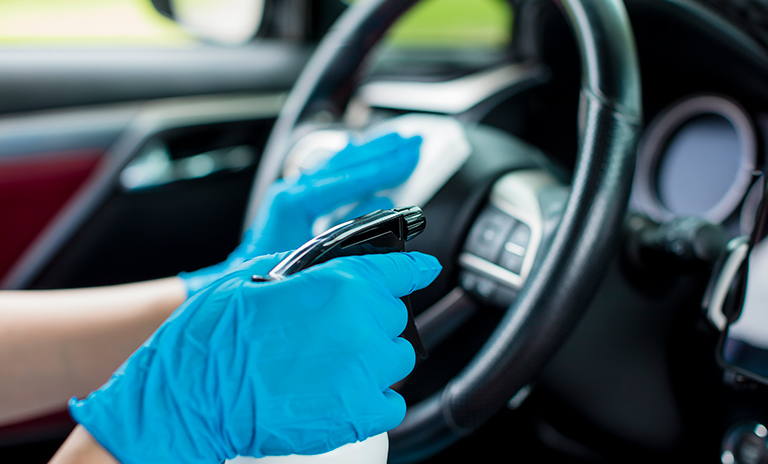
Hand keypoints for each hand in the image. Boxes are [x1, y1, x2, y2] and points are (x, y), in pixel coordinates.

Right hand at [70, 252, 441, 463]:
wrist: (192, 396)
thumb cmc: (217, 336)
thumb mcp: (259, 276)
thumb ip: (312, 270)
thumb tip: (336, 269)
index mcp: (342, 284)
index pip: (402, 271)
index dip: (415, 269)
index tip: (424, 269)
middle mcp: (363, 325)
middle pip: (394, 317)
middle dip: (371, 320)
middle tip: (332, 332)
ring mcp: (365, 372)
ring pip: (397, 360)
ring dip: (373, 359)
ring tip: (331, 365)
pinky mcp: (360, 415)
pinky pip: (391, 402)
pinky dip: (373, 398)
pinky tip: (339, 392)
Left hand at [178, 132, 421, 295]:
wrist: (229, 286)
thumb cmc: (262, 279)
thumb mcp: (307, 260)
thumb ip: (344, 238)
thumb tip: (376, 212)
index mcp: (294, 202)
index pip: (346, 176)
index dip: (380, 166)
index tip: (407, 155)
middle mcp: (294, 192)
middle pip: (346, 162)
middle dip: (381, 150)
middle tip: (412, 140)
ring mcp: (295, 197)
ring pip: (340, 167)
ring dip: (372, 157)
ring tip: (399, 145)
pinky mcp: (297, 208)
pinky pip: (334, 182)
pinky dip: (358, 176)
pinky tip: (375, 178)